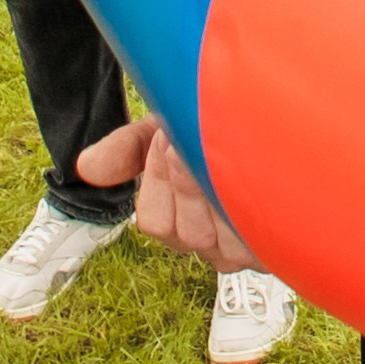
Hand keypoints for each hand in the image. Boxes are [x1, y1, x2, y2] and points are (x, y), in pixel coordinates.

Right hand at [77, 118, 262, 271]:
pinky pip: (254, 237)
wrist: (261, 112)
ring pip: (220, 240)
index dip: (162, 175)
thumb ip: (127, 150)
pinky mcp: (278, 247)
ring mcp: (245, 251)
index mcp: (178, 222)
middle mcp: (210, 246)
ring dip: (222, 185)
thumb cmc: (214, 126)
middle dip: (193, 176)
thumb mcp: (164, 129)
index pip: (156, 222)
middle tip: (200, 138)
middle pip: (187, 234)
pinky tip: (254, 169)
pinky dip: (251, 198)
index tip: (169, 136)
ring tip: (231, 148)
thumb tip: (86, 167)